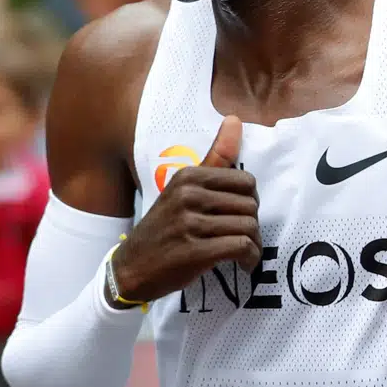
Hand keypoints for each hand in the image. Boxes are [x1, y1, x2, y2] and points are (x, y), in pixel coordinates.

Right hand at [110, 115, 259, 303]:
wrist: (132, 267)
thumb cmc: (164, 228)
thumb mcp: (182, 189)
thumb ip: (214, 158)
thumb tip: (235, 119)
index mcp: (188, 176)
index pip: (245, 181)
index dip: (249, 200)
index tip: (239, 215)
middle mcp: (188, 195)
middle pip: (250, 205)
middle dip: (252, 224)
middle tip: (242, 237)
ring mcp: (189, 223)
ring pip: (248, 226)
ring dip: (253, 244)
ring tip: (244, 252)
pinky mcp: (194, 252)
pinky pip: (241, 247)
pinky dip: (249, 258)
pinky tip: (243, 264)